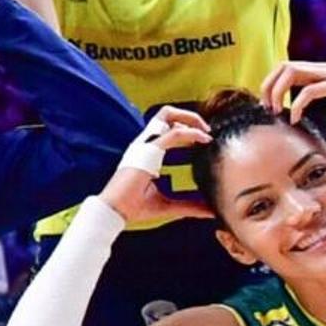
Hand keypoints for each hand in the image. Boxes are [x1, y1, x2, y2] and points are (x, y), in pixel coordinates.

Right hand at [104, 105, 212, 225]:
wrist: (115, 211)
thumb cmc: (134, 207)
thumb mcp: (168, 204)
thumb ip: (189, 204)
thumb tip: (210, 210)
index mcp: (146, 151)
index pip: (166, 128)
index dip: (186, 128)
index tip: (204, 140)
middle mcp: (144, 143)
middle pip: (166, 114)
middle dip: (189, 116)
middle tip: (206, 130)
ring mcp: (145, 144)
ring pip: (168, 114)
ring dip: (190, 118)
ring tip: (206, 131)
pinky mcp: (148, 150)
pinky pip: (174, 133)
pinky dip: (192, 133)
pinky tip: (204, 140)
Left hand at [264, 58, 325, 148]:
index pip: (293, 71)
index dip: (277, 85)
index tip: (273, 106)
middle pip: (284, 66)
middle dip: (268, 85)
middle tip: (266, 108)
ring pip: (291, 70)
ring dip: (276, 89)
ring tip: (275, 110)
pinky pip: (311, 90)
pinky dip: (297, 103)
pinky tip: (295, 118)